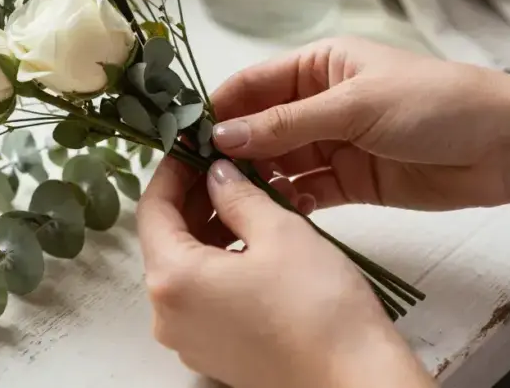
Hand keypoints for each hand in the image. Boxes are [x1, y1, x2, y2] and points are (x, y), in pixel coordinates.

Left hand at [136, 156, 435, 387]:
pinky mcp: (214, 351)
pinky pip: (205, 294)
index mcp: (171, 279)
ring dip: (214, 227)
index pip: (153, 208)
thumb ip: (237, 194)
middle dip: (197, 197)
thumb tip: (217, 172)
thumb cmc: (318, 308)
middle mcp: (168, 313)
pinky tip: (256, 239)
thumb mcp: (279, 231)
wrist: (356, 383)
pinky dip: (223, 261)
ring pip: (188, 265)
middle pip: (168, 238)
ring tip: (252, 197)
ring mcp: (189, 338)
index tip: (194, 145)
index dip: (174, 170)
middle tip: (229, 165)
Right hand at [210, 36, 509, 212]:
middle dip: (233, 151)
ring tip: (234, 203)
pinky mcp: (349, 180)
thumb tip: (221, 138)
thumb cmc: (429, 103)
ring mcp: (332, 143)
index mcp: (317, 66)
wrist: (502, 145)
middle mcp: (317, 103)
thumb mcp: (353, 105)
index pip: (252, 84)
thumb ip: (286, 125)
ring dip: (258, 180)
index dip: (219, 109)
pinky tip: (277, 213)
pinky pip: (306, 190)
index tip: (185, 138)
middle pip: (259, 127)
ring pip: (279, 162)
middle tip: (200, 181)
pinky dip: (289, 201)